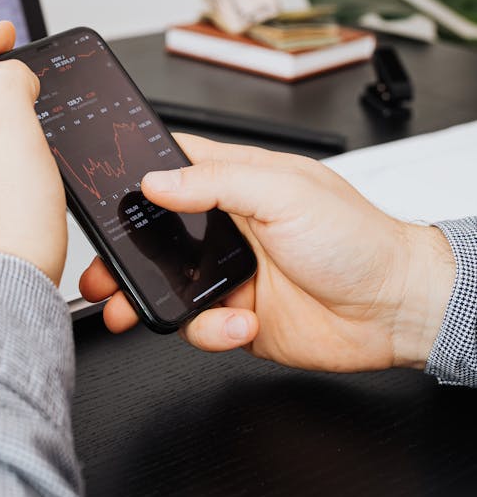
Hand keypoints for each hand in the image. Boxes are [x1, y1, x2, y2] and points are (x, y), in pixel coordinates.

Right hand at [79, 134, 455, 370]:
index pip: (176, 166)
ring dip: (148, 297)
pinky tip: (240, 322)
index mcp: (240, 182)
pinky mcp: (239, 316)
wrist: (395, 310)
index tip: (106, 192)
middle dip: (125, 252)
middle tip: (101, 267)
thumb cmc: (357, 240)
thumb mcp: (285, 193)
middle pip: (159, 233)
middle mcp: (231, 226)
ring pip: (169, 284)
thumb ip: (217, 182)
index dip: (138, 176)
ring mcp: (233, 272)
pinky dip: (211, 330)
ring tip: (130, 308)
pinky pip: (200, 326)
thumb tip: (158, 181)